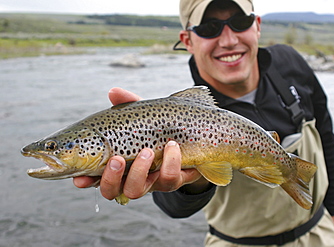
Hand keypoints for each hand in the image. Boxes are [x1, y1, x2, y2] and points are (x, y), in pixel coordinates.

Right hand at [73, 87, 202, 200]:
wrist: (194, 136)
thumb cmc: (161, 126)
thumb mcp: (143, 114)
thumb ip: (128, 103)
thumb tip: (113, 92)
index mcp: (118, 161)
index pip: (95, 176)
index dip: (85, 180)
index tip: (78, 178)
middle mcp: (131, 176)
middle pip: (111, 190)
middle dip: (110, 178)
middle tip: (117, 159)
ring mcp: (152, 181)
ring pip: (137, 190)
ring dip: (140, 171)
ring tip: (148, 150)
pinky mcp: (173, 180)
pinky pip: (169, 179)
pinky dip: (170, 162)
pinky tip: (173, 145)